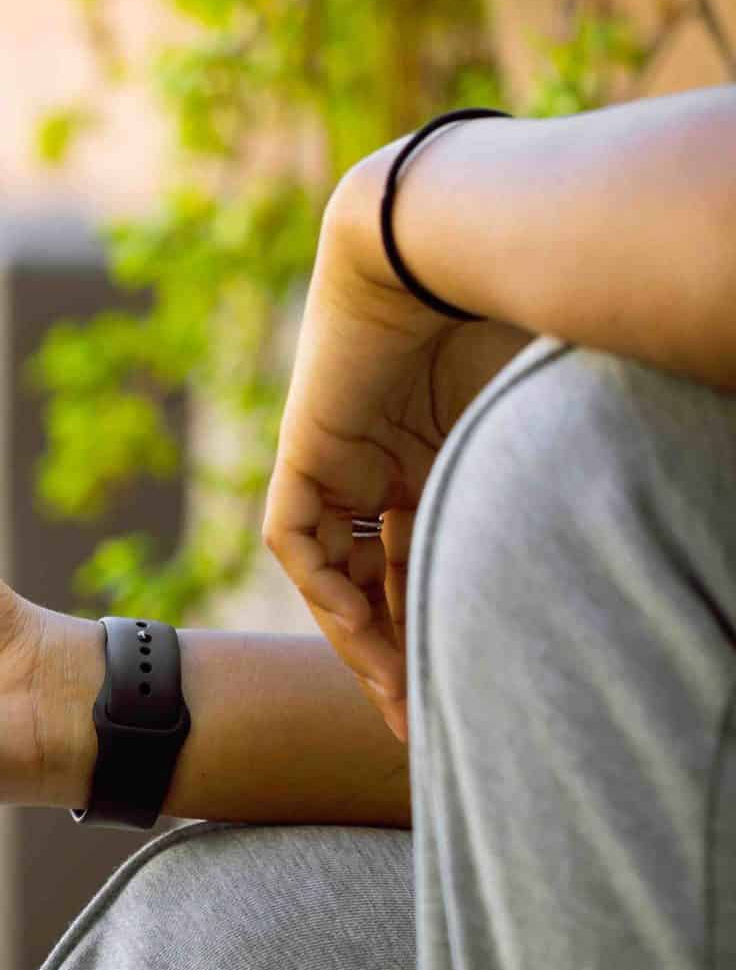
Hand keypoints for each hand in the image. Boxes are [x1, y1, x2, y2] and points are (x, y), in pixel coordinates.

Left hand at [263, 154, 529, 741]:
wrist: (452, 242)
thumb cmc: (530, 311)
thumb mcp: (553, 421)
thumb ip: (578, 475)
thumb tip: (668, 520)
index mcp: (444, 457)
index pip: (438, 559)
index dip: (453, 624)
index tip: (483, 690)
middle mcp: (391, 465)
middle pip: (390, 580)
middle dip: (405, 655)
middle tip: (429, 727)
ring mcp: (344, 460)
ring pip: (341, 574)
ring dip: (364, 641)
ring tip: (401, 705)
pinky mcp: (306, 454)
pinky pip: (302, 544)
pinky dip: (328, 593)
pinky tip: (363, 640)